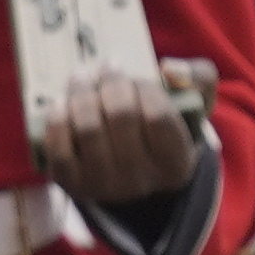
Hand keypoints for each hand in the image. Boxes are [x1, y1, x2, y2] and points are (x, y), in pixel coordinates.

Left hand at [36, 66, 198, 208]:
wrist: (136, 170)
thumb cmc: (165, 128)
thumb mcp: (194, 104)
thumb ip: (198, 77)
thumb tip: (169, 68)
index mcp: (175, 161)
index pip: (158, 115)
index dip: (143, 87)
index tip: (135, 77)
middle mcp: (141, 180)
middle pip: (121, 116)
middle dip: (109, 83)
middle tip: (104, 69)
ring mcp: (105, 186)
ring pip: (88, 129)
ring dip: (80, 94)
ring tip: (81, 79)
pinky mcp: (73, 185)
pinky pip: (59, 150)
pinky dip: (57, 120)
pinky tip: (61, 103)